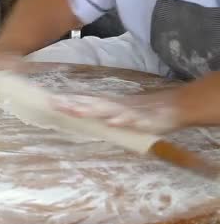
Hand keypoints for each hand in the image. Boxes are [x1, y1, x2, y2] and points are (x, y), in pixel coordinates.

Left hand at [49, 90, 182, 133]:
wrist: (174, 106)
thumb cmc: (143, 111)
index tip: (48, 101)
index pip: (84, 102)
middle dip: (73, 105)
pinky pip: (132, 120)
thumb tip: (77, 113)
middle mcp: (116, 106)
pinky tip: (112, 122)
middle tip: (54, 104)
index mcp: (108, 105)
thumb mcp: (119, 113)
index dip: (67, 101)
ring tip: (75, 111)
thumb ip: (101, 114)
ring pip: (108, 110)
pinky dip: (122, 120)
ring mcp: (130, 111)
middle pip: (90, 104)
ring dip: (91, 110)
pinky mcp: (145, 119)